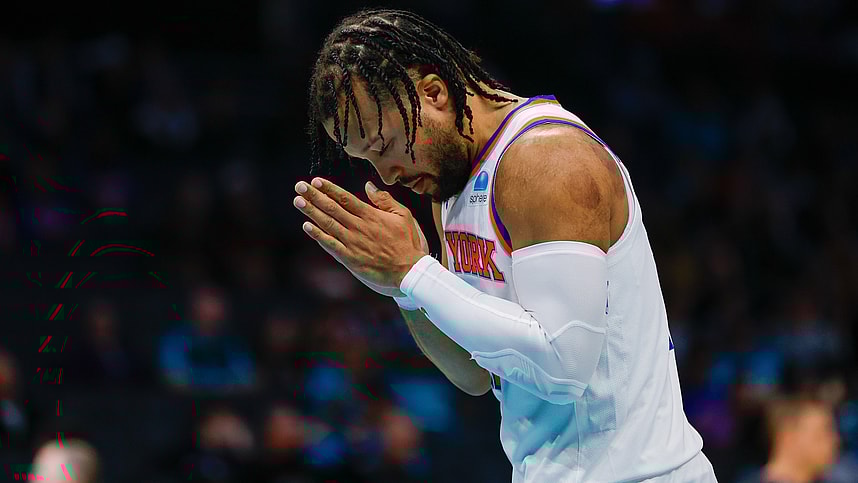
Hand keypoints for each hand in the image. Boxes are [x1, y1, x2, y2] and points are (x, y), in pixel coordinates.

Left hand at [294, 178, 428, 295]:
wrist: (408, 271)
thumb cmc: (407, 243)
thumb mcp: (403, 215)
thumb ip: (384, 200)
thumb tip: (369, 186)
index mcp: (371, 215)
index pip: (345, 198)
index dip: (329, 189)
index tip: (315, 181)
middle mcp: (358, 227)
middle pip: (332, 208)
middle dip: (314, 196)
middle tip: (299, 186)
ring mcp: (352, 243)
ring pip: (327, 224)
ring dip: (311, 211)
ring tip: (298, 200)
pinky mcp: (350, 258)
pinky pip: (330, 244)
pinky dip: (317, 235)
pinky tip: (307, 226)